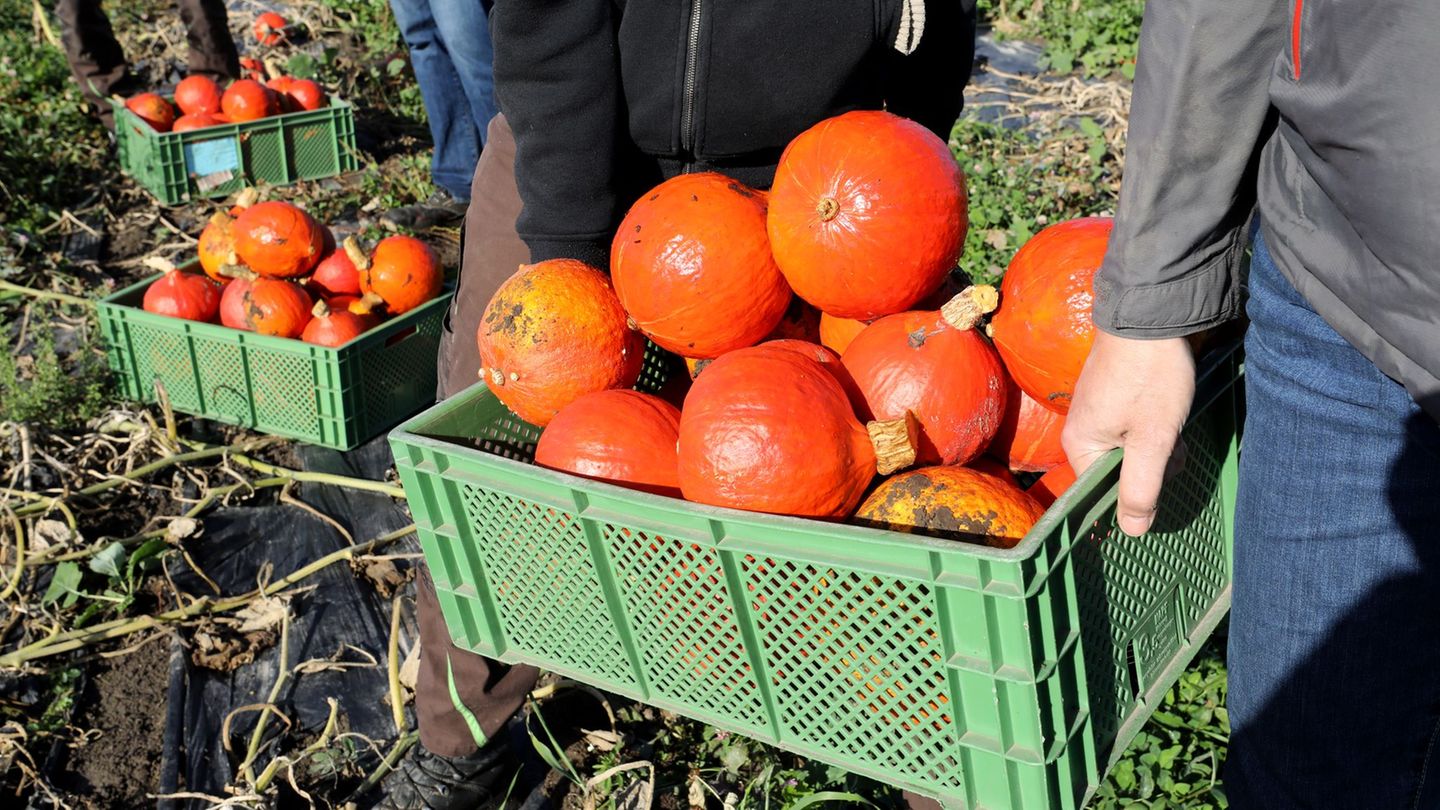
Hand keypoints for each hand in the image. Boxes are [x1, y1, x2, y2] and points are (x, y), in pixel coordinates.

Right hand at [1062, 332, 1195, 535]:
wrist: (1150, 314)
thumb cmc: (1150, 379)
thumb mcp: (1152, 440)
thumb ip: (1141, 488)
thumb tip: (1132, 533)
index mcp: (1080, 446)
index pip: (1106, 492)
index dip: (1138, 493)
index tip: (1164, 478)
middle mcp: (1079, 430)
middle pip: (1119, 470)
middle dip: (1152, 466)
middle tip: (1174, 444)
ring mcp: (1094, 409)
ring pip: (1128, 448)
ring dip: (1156, 445)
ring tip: (1174, 422)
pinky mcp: (1110, 393)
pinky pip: (1130, 427)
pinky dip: (1152, 426)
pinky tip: (1169, 410)